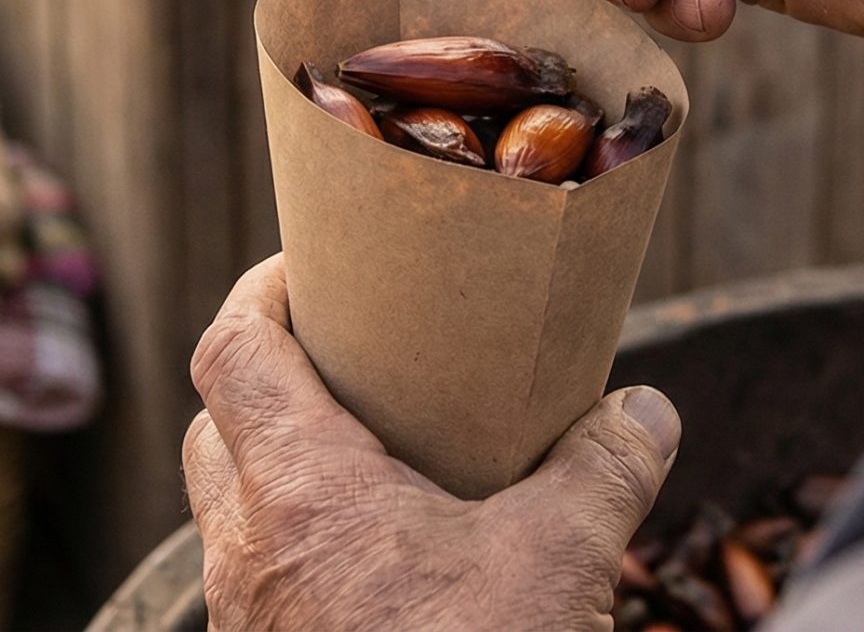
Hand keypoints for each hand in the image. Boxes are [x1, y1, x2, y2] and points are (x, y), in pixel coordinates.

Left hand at [186, 257, 682, 630]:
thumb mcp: (558, 564)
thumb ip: (601, 471)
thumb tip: (645, 413)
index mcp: (299, 491)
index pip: (231, 349)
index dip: (263, 291)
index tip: (316, 266)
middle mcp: (248, 550)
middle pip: (218, 423)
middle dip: (274, 377)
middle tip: (352, 356)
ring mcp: (251, 619)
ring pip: (234, 509)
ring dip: (286, 466)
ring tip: (377, 454)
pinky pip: (265, 578)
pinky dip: (306, 544)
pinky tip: (386, 559)